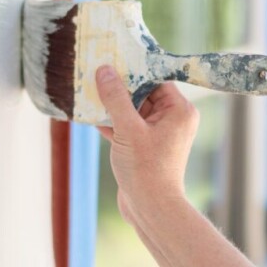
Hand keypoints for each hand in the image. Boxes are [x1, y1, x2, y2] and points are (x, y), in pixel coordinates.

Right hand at [95, 67, 198, 231]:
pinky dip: (110, 122)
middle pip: (142, 93)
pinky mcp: (144, 147)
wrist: (150, 209)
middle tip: (95, 70)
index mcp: (179, 111)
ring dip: (111, 104)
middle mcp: (172, 120)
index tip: (113, 56)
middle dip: (118, 86)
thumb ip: (116, 98)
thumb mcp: (128, 129)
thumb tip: (105, 70)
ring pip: (131, 110)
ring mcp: (158, 134)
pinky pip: (126, 127)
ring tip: (87, 90)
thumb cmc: (146, 170)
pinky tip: (88, 113)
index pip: (156, 79)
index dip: (134, 69)